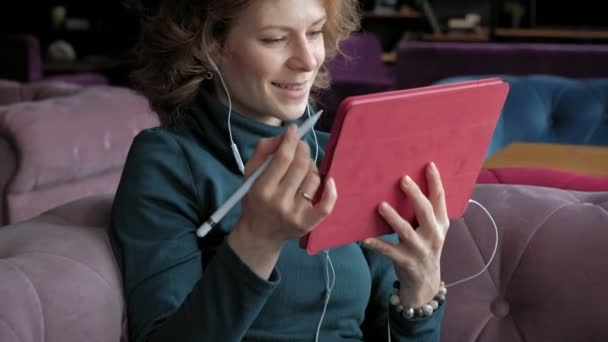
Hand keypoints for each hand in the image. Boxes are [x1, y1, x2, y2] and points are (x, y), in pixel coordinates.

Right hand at [228, 125, 336, 276]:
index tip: (294, 130)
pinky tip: (329, 181)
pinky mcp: (308, 224)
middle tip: (300, 146)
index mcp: (262, 189)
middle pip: (300, 165)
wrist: (259, 233)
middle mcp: (279, 202)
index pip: (283, 158)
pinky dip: (331, 191)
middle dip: (303, 149)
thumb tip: (286, 135)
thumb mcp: (249, 173)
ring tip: (303, 168)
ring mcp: (295, 214)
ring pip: (314, 179)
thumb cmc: (254, 198)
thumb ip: (263, 150)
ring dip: (311, 167)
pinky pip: (326, 205)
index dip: (291, 140)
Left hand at [363, 162, 448, 306]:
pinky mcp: (405, 261)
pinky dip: (375, 243)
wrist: (425, 282)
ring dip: (392, 217)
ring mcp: (419, 249)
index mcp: (441, 223)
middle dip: (415, 194)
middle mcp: (433, 235)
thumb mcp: (432, 229)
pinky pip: (388, 250)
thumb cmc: (425, 247)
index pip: (440, 199)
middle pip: (425, 211)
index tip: (429, 164)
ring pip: (405, 231)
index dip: (435, 181)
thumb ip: (426, 211)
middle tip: (403, 179)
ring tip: (380, 205)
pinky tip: (362, 237)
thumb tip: (410, 182)